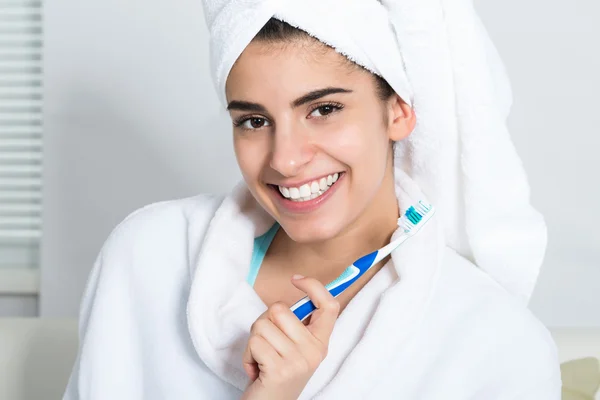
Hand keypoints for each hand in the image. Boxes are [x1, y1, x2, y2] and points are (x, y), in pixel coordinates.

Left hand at [240, 274, 340, 399]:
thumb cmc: (277, 372)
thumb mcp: (294, 348)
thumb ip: (296, 324)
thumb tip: (298, 288)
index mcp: (321, 341)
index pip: (329, 305)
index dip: (314, 286)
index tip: (296, 279)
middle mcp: (315, 350)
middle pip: (279, 309)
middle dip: (263, 323)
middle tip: (267, 344)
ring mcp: (299, 360)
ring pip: (262, 324)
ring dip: (253, 342)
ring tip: (262, 359)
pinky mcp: (280, 369)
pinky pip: (255, 342)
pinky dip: (248, 356)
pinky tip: (256, 370)